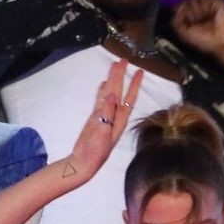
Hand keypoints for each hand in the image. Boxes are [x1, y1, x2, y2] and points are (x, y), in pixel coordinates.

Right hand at [67, 62, 145, 177]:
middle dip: (121, 76)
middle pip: (118, 92)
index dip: (134, 84)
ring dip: (112, 81)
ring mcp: (104, 117)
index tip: (139, 71)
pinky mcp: (95, 120)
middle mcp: (114, 116)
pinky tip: (102, 84)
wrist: (84, 163)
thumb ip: (106, 114)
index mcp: (119, 119)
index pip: (129, 98)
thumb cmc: (95, 152)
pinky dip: (101, 92)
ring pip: (109, 94)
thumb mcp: (102, 132)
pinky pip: (99, 101)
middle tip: (123, 60)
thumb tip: (111, 94)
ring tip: (113, 66)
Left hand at [167, 0, 223, 56]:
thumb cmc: (205, 41)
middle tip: (194, 21)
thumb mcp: (184, 33)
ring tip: (201, 19)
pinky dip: (203, 8)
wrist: (220, 44)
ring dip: (195, 11)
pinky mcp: (217, 2)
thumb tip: (175, 8)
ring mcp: (208, 5)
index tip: (181, 17)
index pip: (179, 6)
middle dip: (187, 12)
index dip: (177, 10)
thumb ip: (176, 21)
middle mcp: (199, 9)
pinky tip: (207, 15)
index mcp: (191, 16)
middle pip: (185, 1)